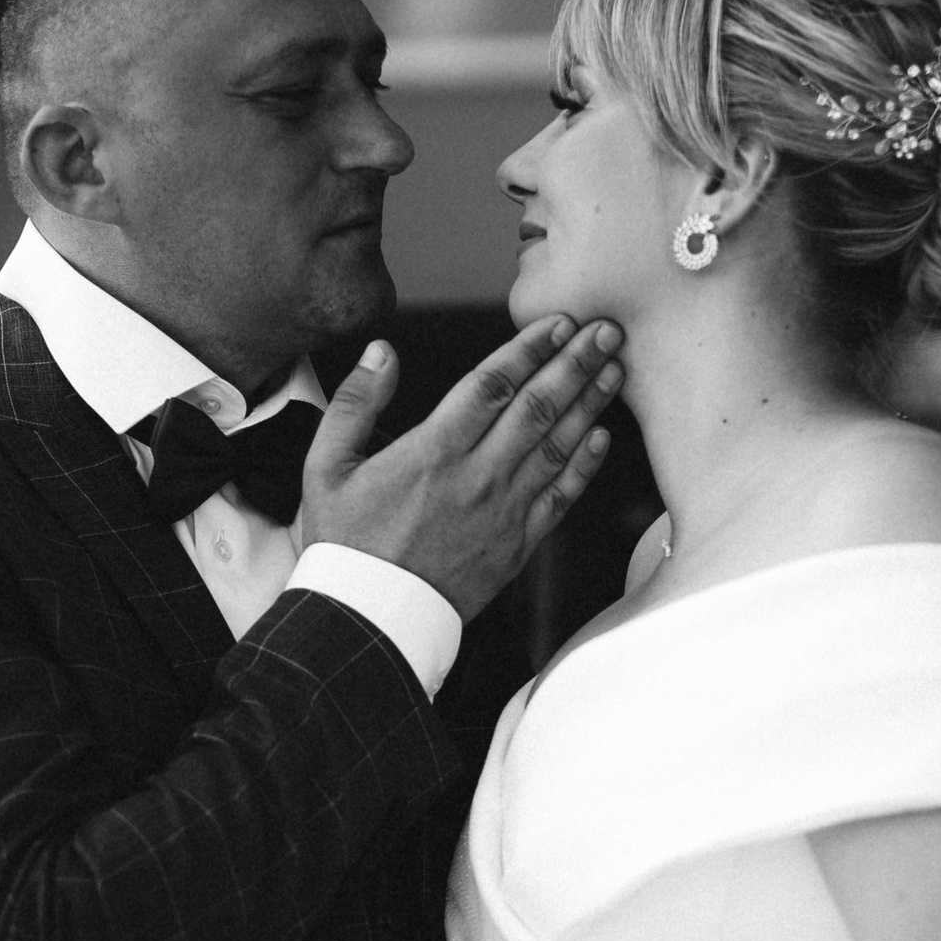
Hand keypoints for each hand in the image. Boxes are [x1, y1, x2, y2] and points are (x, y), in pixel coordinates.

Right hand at [299, 317, 621, 621]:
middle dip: (575, 363)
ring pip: (558, 446)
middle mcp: (477, 475)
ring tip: (614, 369)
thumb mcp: (325, 466)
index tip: (558, 322)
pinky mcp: (517, 545)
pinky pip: (561, 498)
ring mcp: (503, 511)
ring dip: (590, 404)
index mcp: (433, 449)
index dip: (530, 347)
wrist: (370, 618)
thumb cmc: (345, 543)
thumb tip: (383, 353)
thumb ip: (354, 403)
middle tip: (605, 330)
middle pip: (538, 407)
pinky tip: (602, 438)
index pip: (494, 384)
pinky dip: (585, 466)